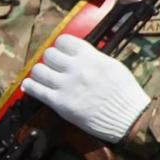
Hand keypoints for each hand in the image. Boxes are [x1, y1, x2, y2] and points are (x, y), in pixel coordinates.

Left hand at [21, 34, 149, 143]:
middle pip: (49, 54)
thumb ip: (92, 57)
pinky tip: (30, 85)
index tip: (62, 52)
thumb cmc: (124, 93)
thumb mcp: (113, 66)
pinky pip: (36, 90)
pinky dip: (30, 86)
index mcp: (91, 57)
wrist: (130, 119)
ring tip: (44, 77)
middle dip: (51, 60)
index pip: (63, 41)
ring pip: (38, 70)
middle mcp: (76, 69)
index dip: (61, 46)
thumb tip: (76, 52)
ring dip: (40, 73)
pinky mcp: (60, 103)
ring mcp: (67, 86)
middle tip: (54, 67)